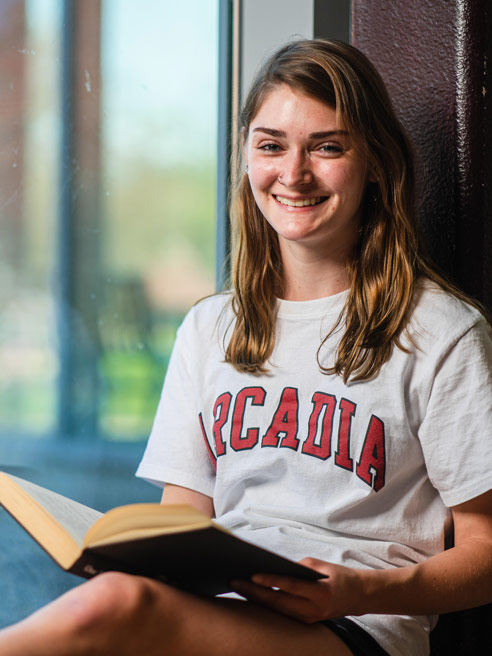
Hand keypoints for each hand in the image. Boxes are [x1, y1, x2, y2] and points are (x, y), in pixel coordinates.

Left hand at [230, 558, 362, 622]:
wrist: (356, 596)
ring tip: (237, 586)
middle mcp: (313, 610)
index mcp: (320, 593)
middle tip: (234, 581)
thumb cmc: (337, 575)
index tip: (252, 575)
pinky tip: (252, 595)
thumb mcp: (319, 565)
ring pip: (276, 610)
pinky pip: (282, 612)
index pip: (290, 586)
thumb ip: (297, 568)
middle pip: (278, 602)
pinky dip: (266, 603)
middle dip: (254, 592)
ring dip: (256, 598)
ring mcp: (308, 619)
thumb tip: (273, 568)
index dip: (270, 580)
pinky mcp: (304, 622)